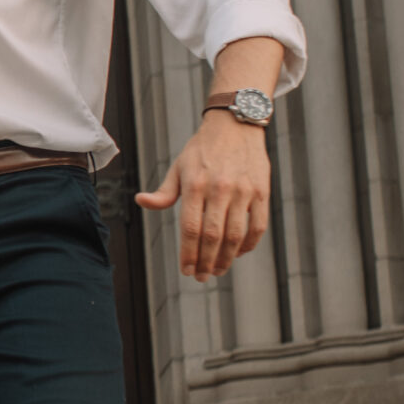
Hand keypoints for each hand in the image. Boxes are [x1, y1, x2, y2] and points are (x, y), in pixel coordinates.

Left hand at [137, 111, 270, 281]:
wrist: (236, 125)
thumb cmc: (202, 149)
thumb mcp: (179, 167)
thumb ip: (164, 192)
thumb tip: (141, 201)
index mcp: (195, 185)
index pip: (191, 229)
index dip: (188, 255)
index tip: (186, 271)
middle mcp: (219, 189)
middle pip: (212, 237)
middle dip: (206, 263)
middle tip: (202, 277)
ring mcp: (243, 191)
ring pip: (235, 235)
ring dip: (226, 259)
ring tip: (218, 270)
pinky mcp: (261, 192)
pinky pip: (258, 226)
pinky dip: (248, 245)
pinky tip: (238, 253)